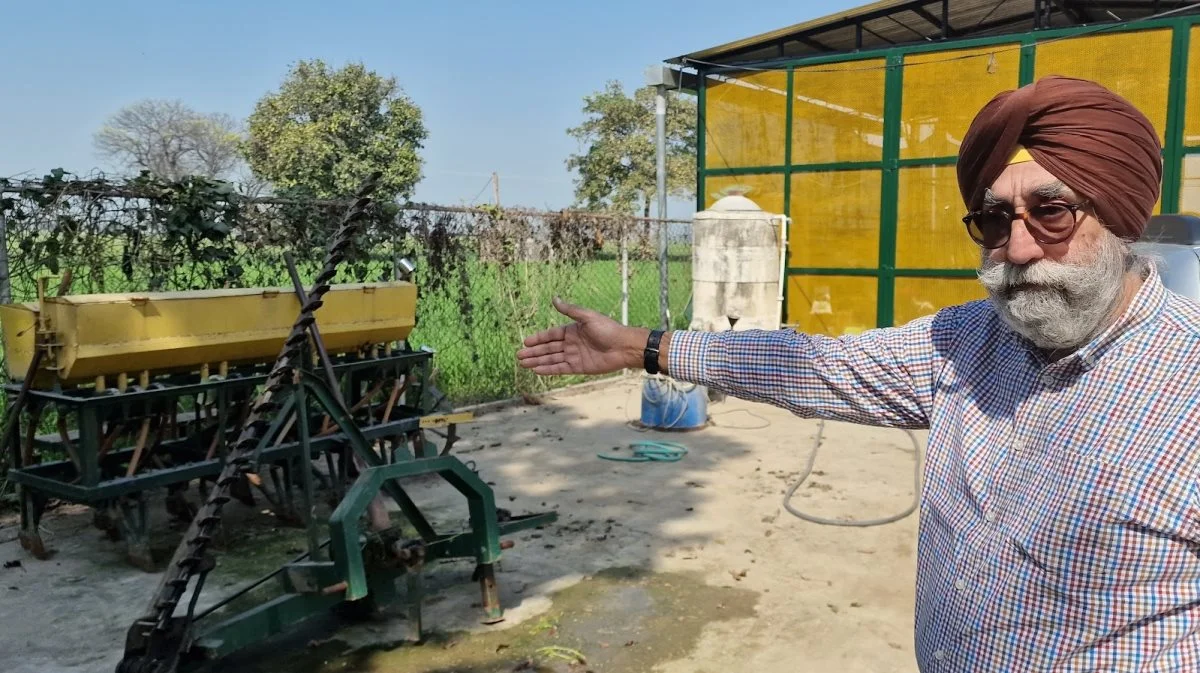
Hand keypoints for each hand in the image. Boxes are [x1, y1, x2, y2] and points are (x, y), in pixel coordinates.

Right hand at [517, 297, 645, 375]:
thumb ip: (570, 310)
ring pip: (552, 359)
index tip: (525, 342)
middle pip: (548, 348)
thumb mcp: (588, 317)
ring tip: (523, 364)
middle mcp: (571, 343)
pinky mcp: (579, 367)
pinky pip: (560, 368)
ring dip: (538, 361)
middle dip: (534, 352)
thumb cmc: (608, 329)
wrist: (623, 346)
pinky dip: (549, 370)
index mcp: (572, 330)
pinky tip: (537, 370)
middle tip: (519, 355)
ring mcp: (574, 356)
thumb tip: (554, 299)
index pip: (551, 335)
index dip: (538, 338)